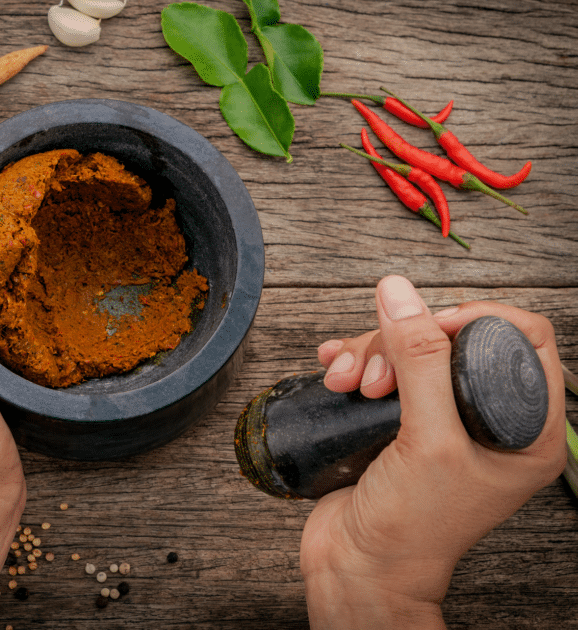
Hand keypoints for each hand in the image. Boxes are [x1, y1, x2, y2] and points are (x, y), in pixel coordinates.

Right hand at [301, 275, 565, 628]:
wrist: (359, 566)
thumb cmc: (411, 527)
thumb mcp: (426, 440)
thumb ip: (419, 361)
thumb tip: (401, 295)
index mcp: (525, 430)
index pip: (522, 340)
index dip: (476, 319)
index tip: (430, 324)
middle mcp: (486, 421)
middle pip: (455, 338)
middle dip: (406, 343)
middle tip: (379, 377)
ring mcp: (440, 420)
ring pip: (412, 349)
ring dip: (372, 354)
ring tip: (348, 383)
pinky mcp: (399, 420)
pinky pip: (382, 368)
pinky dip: (356, 362)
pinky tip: (335, 372)